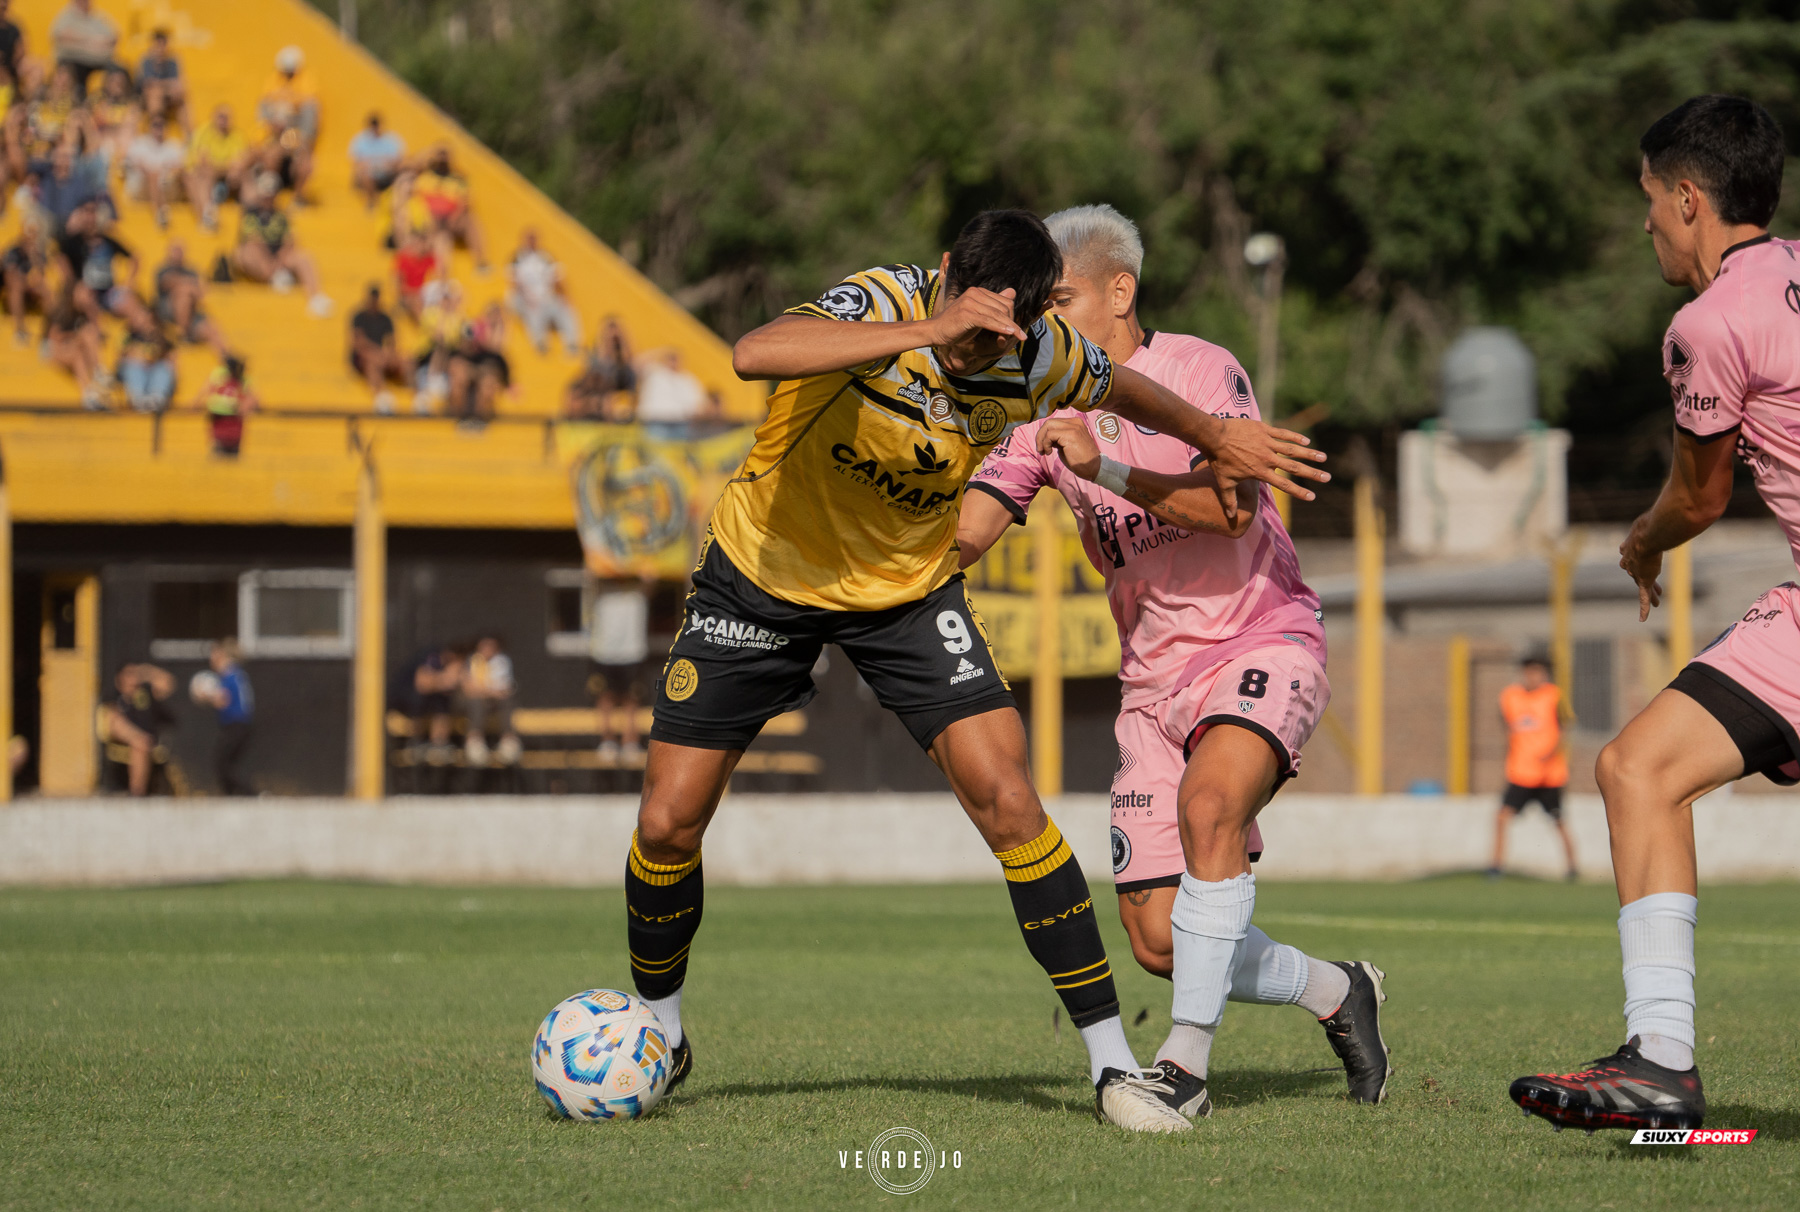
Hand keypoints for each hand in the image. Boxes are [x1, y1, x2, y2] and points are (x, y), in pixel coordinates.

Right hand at [927, 286, 1025, 349]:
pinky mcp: (967, 313)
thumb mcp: (977, 315)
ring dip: (1011, 327)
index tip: (1017, 329)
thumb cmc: (956, 326)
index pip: (1004, 301)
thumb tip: (1012, 292)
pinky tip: (1009, 334)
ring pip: (998, 315)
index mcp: (978, 291)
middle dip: (1013, 322)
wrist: (935, 331)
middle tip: (1019, 336)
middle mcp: (975, 293)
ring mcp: (970, 302)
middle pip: (1004, 307)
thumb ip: (993, 306)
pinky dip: (1000, 328)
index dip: (1012, 316)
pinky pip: (988, 321)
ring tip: (1020, 337)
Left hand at [1036, 418, 1100, 479]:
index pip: (1054, 423)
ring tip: (1044, 451)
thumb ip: (1058, 438)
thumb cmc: (1080, 460)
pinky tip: (1050, 452)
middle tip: (1040, 449)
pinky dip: (1046, 444)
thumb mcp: (1067, 444)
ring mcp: (1073, 427)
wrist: (1094, 468)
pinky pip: (1050, 435)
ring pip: (1048, 426)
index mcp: (1075, 423)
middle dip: (1040, 435)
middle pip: (1049, 422)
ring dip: (1041, 439)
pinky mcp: (1070, 434)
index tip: (1043, 446)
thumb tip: (1046, 438)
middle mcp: (1075, 422)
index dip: (1044, 433)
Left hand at [1203, 416, 1326, 521]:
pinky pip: (1283, 433)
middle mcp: (1267, 459)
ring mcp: (1267, 443)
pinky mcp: (1264, 430)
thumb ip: (1229, 500)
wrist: (1214, 436)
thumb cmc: (1219, 460)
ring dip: (1309, 454)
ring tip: (1324, 457)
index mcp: (1260, 472)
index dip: (1298, 491)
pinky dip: (1295, 437)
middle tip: (1327, 477)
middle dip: (1312, 473)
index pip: (1283, 485)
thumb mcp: (1224, 482)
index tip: (1312, 496)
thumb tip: (1229, 517)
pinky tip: (1306, 441)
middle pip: (1294, 468)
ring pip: (1293, 450)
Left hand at [1620, 523, 1664, 621]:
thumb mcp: (1659, 518)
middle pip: (1639, 573)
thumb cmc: (1654, 524)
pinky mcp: (1643, 580)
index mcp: (1632, 549)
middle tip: (1653, 584)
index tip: (1639, 564)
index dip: (1636, 562)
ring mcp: (1637, 571)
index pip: (1633, 558)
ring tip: (1657, 602)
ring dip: (1652, 594)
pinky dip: (1644, 608)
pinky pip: (1643, 597)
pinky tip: (1642, 619)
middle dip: (1645, 579)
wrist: (1647, 535)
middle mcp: (1632, 562)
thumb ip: (1668, 514)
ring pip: (1644, 586)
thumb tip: (1685, 497)